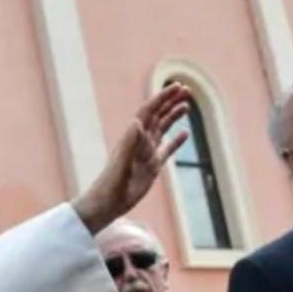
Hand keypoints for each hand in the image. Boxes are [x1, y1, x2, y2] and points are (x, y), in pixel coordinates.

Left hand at [71, 83, 189, 235]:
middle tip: (187, 89)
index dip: (162, 98)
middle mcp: (139, 142)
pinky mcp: (152, 167)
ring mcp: (146, 154)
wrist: (105, 205)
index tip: (177, 86)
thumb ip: (130, 143)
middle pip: (157, 116)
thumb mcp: (121, 164)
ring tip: (187, 105)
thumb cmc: (110, 186)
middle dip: (170, 101)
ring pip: (162, 130)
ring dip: (174, 116)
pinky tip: (186, 134)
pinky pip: (166, 150)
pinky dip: (176, 141)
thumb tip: (138, 121)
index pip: (149, 111)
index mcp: (132, 138)